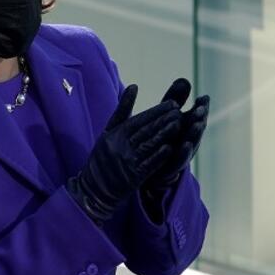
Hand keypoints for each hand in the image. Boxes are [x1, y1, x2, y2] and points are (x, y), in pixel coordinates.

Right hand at [67, 84, 180, 222]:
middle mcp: (120, 147)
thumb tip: (135, 86)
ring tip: (179, 124)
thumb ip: (123, 109)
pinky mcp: (133, 177)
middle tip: (179, 111)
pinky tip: (170, 147)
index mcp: (114, 134)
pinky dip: (159, 156)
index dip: (156, 112)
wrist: (94, 188)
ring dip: (165, 134)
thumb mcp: (108, 131)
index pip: (138, 120)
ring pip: (149, 145)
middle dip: (164, 120)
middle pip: (146, 131)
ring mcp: (127, 162)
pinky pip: (148, 164)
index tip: (172, 104)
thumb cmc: (103, 156)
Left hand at [143, 79, 209, 189]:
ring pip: (190, 144)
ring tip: (198, 124)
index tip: (204, 97)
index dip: (201, 107)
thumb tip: (185, 79)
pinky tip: (185, 144)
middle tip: (201, 108)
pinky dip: (183, 153)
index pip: (195, 116)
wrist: (145, 170)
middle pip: (195, 129)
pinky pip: (178, 161)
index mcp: (185, 129)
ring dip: (195, 134)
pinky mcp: (170, 169)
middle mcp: (185, 141)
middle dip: (199, 118)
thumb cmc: (158, 140)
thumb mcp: (163, 118)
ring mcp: (179, 156)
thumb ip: (174, 100)